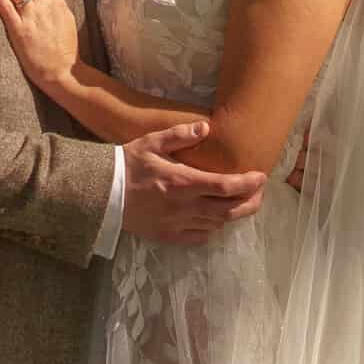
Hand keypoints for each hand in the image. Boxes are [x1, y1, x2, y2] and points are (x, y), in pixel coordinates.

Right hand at [121, 121, 265, 244]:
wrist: (102, 195)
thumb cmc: (127, 165)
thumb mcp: (151, 143)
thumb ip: (179, 135)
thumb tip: (206, 127)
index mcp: (182, 182)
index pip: (225, 186)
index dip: (248, 184)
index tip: (261, 177)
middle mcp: (184, 207)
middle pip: (228, 210)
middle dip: (250, 202)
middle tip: (259, 193)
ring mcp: (177, 224)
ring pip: (217, 223)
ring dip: (233, 214)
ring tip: (242, 203)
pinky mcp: (168, 236)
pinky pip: (200, 236)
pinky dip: (213, 227)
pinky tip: (215, 218)